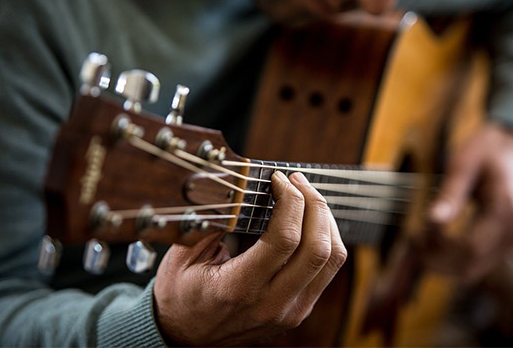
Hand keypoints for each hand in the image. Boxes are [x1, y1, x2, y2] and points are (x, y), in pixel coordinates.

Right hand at [153, 171, 346, 345]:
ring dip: (325, 220)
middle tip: (296, 181)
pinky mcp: (299, 310)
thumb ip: (211, 221)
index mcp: (239, 288)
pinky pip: (327, 271)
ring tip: (307, 197)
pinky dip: (325, 239)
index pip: (284, 239)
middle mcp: (272, 304)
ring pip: (332, 259)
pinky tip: (309, 221)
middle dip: (314, 204)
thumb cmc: (180, 295)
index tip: (278, 179)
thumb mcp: (183, 256)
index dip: (289, 200)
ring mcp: (290, 311)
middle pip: (318, 248)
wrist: (184, 338)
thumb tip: (240, 186)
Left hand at [421, 123, 512, 281]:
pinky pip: (477, 263)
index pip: (469, 246)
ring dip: (442, 263)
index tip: (414, 235)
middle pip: (470, 264)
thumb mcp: (464, 164)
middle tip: (411, 241)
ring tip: (418, 243)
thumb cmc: (487, 151)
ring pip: (473, 270)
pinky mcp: (506, 241)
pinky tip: (434, 243)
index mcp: (506, 208)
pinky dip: (453, 259)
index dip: (438, 247)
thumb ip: (450, 193)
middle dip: (436, 259)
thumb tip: (432, 220)